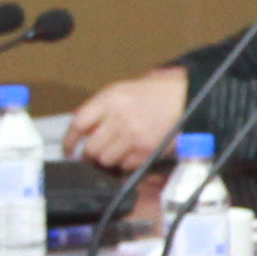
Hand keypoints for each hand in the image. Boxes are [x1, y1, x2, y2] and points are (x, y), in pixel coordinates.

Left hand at [64, 67, 191, 173]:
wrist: (188, 99)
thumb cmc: (157, 93)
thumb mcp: (125, 90)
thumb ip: (102, 107)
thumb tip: (83, 129)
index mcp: (111, 98)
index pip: (79, 123)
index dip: (70, 141)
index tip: (69, 150)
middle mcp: (119, 117)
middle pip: (91, 148)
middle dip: (91, 155)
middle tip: (95, 155)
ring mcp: (132, 136)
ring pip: (106, 160)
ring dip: (109, 160)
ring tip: (119, 152)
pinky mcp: (146, 150)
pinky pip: (126, 165)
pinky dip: (127, 163)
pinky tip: (135, 152)